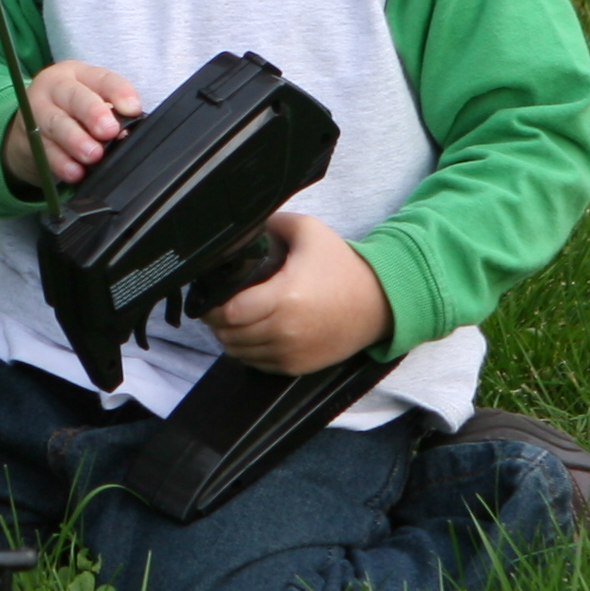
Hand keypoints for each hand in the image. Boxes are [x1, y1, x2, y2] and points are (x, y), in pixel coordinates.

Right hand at [0, 59, 141, 190]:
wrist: (27, 130)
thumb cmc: (71, 114)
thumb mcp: (91, 104)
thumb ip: (111, 115)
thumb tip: (127, 134)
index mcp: (78, 74)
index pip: (102, 79)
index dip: (118, 92)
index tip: (133, 109)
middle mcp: (55, 87)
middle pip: (74, 96)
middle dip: (93, 113)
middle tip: (109, 131)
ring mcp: (36, 111)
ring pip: (56, 123)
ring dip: (76, 140)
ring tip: (93, 155)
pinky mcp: (26, 137)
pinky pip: (44, 150)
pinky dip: (60, 162)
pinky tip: (74, 171)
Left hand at [200, 214, 390, 374]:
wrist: (379, 303)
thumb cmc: (342, 267)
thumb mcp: (310, 232)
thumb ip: (273, 223)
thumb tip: (244, 225)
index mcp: (284, 297)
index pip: (229, 313)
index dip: (212, 305)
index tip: (211, 294)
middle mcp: (285, 330)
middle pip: (229, 335)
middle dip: (217, 321)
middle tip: (219, 304)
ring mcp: (291, 352)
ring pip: (239, 353)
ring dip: (231, 337)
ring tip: (235, 318)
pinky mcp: (297, 367)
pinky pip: (257, 364)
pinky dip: (249, 351)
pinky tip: (253, 332)